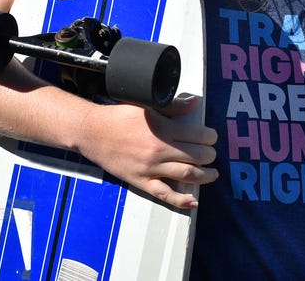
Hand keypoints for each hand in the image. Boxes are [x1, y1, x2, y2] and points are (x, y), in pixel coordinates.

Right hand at [77, 96, 218, 209]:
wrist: (92, 131)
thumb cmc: (117, 116)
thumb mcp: (146, 105)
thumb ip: (172, 106)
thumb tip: (194, 103)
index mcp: (163, 128)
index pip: (199, 135)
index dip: (210, 137)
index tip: (211, 137)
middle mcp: (159, 149)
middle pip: (198, 156)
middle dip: (210, 156)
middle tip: (211, 155)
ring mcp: (150, 167)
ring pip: (188, 175)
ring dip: (206, 176)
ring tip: (212, 174)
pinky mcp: (140, 181)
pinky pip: (165, 194)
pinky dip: (182, 200)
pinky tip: (193, 200)